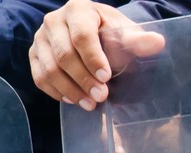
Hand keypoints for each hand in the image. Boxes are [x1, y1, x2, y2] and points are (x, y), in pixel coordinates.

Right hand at [30, 0, 164, 109]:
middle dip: (83, 79)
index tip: (107, 77)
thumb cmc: (107, 33)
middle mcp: (53, 21)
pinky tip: (73, 100)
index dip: (93, 58)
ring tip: (89, 104)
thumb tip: (157, 43)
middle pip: (63, 55)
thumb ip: (137, 40)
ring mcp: (40, 39)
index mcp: (77, 9)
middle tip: (100, 97)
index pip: (82, 36)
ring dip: (70, 91)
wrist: (90, 34)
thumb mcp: (123, 33)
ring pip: (49, 70)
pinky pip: (40, 79)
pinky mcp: (33, 56)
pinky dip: (56, 93)